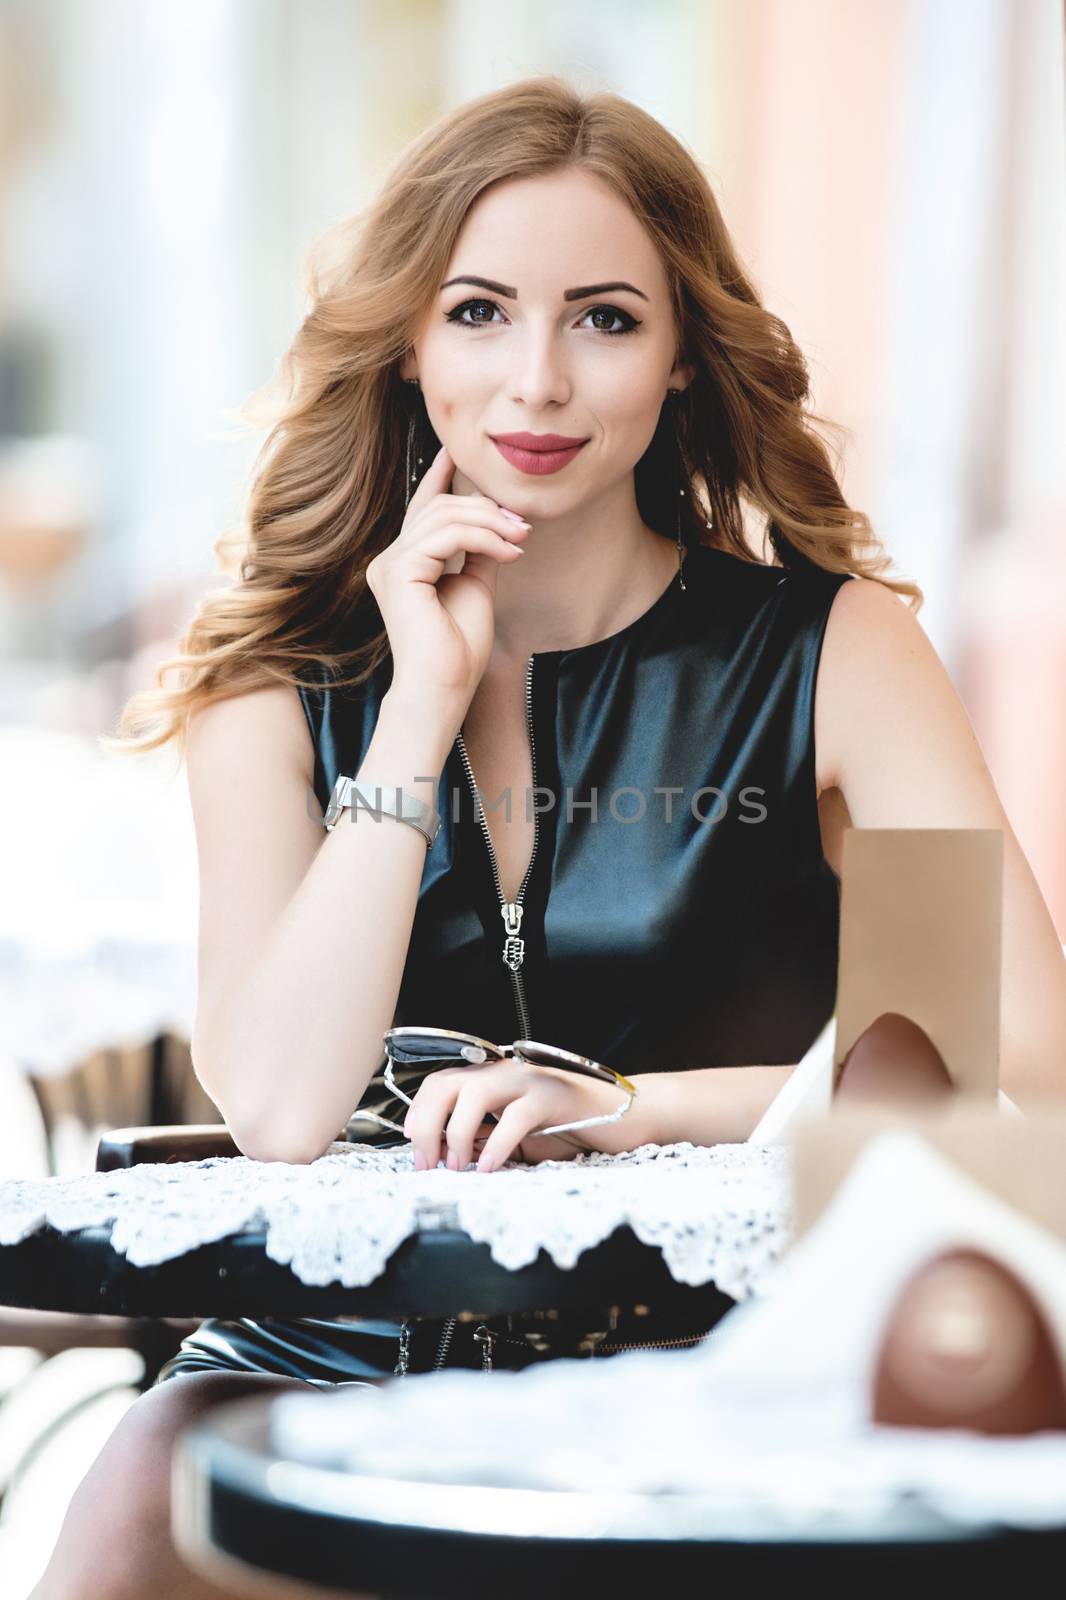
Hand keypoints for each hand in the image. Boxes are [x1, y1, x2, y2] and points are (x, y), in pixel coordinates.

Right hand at [364, 445, 530, 707]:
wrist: (446, 687)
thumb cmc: (459, 649)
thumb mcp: (475, 587)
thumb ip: (478, 552)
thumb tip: (496, 522)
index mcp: (405, 563)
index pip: (422, 509)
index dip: (438, 476)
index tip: (456, 452)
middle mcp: (390, 560)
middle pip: (439, 507)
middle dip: (486, 508)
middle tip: (523, 526)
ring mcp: (390, 565)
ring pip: (445, 516)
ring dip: (491, 524)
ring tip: (521, 540)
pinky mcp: (399, 572)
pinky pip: (445, 536)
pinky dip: (483, 539)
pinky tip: (509, 553)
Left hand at [402, 1059, 625, 1172]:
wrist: (623, 1116)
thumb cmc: (569, 1127)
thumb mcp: (515, 1136)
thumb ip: (484, 1138)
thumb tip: (445, 1157)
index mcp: (492, 1078)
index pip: (439, 1083)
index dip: (419, 1113)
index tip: (414, 1148)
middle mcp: (505, 1072)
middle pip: (448, 1084)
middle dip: (427, 1124)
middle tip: (426, 1164)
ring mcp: (529, 1080)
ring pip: (475, 1091)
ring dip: (456, 1132)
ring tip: (455, 1166)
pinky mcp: (553, 1096)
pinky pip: (516, 1116)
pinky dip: (496, 1143)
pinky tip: (489, 1167)